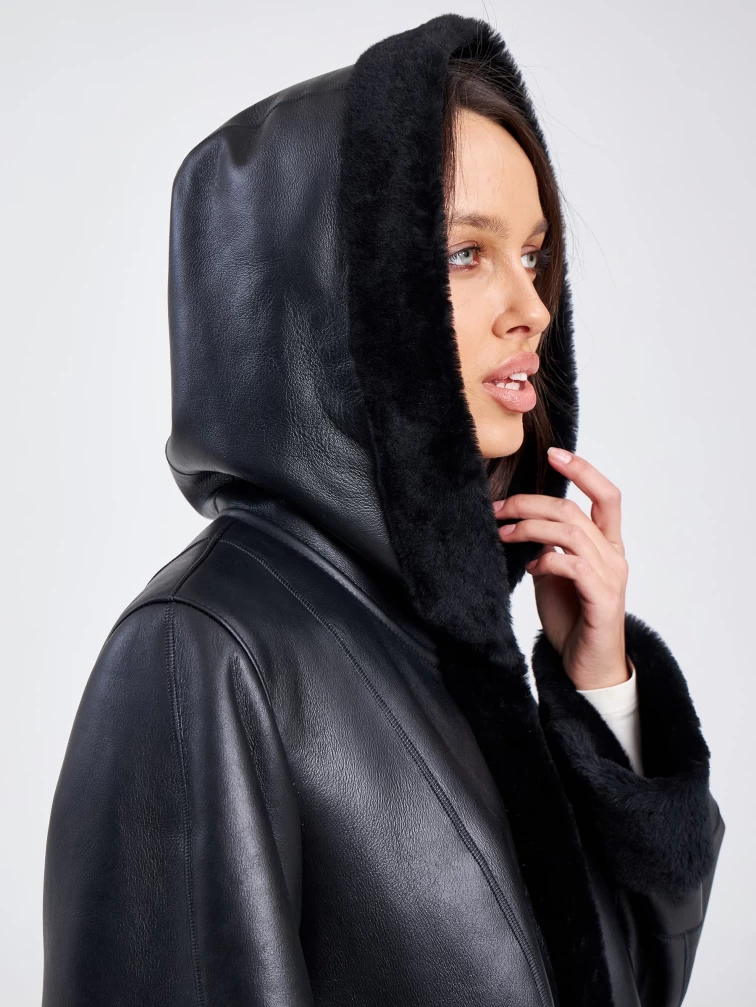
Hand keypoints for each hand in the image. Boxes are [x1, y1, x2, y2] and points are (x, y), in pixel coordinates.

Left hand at [493, 447, 629, 690]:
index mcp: (606, 544)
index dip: (583, 470)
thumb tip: (520, 519)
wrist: (587, 666)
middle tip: (498, 508)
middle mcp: (613, 555)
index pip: (607, 495)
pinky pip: (574, 566)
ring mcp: (611, 577)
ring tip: (504, 533)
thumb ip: (547, 544)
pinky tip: (530, 568)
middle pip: (573, 510)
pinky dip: (547, 560)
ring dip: (531, 528)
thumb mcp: (554, 572)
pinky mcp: (602, 600)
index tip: (554, 453)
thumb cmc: (571, 617)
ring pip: (571, 533)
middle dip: (530, 503)